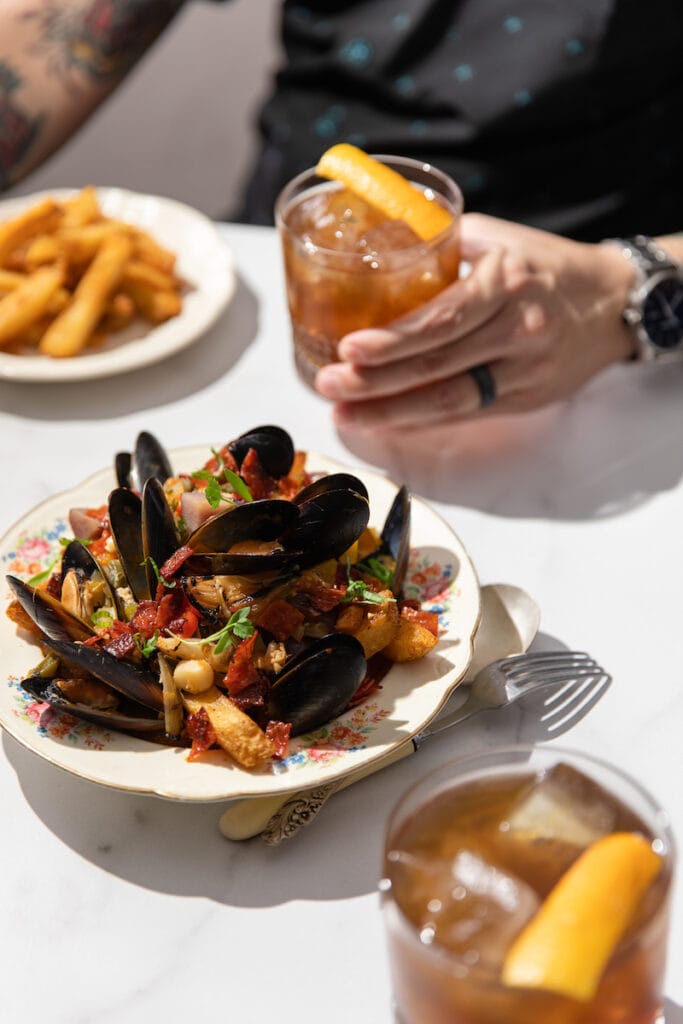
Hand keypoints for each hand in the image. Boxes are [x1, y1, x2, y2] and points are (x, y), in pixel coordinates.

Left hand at [314, 214, 635, 431]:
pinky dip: (421, 420)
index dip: (394, 340)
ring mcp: (524, 370)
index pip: (442, 318)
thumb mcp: (500, 240)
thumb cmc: (548, 266)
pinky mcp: (524, 399)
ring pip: (449, 401)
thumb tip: (379, 254)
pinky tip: (386, 421)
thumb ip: (443, 248)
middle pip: (438, 366)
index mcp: (507, 282)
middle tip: (330, 385)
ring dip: (391, 412)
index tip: (350, 348)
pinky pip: (465, 414)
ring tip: (346, 414)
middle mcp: (518, 329)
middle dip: (376, 382)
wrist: (615, 303)